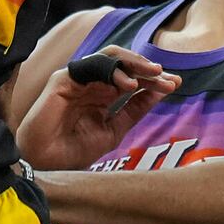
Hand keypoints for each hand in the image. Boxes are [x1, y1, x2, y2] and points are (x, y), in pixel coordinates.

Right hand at [16, 46, 179, 171]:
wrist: (47, 164)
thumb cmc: (73, 151)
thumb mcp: (113, 131)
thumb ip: (133, 111)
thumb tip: (158, 93)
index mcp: (101, 95)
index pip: (131, 79)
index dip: (153, 80)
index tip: (175, 84)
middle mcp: (91, 83)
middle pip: (123, 65)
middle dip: (147, 69)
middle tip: (168, 77)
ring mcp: (77, 79)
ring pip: (109, 58)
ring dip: (134, 64)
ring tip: (154, 74)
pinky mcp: (64, 79)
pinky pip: (91, 66)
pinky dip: (112, 71)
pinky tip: (129, 84)